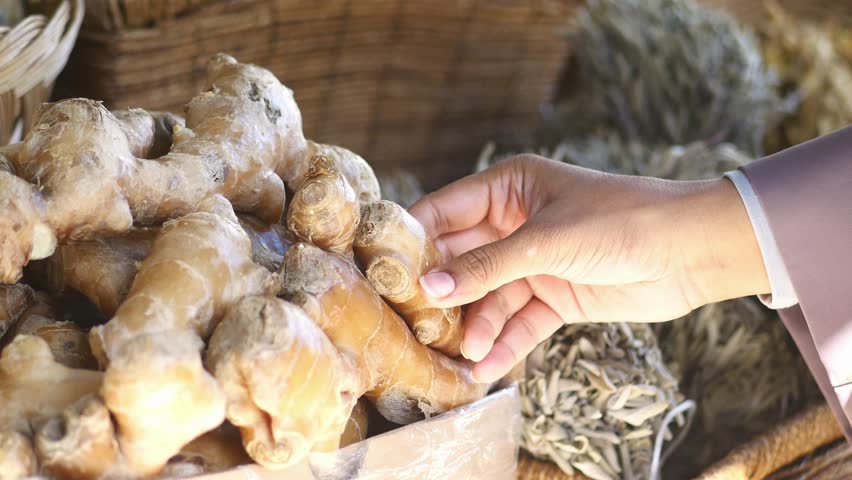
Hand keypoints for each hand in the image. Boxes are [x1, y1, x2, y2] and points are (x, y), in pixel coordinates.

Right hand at [409, 155, 768, 382]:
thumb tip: (430, 287)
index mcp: (509, 189)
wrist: (691, 251)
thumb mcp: (547, 241)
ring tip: (461, 352)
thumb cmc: (622, 220)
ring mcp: (534, 262)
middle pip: (462, 260)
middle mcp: (515, 224)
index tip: (385, 272)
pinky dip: (505, 343)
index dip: (415, 240)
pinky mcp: (554, 295)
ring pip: (489, 297)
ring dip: (475, 324)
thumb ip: (488, 267)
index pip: (446, 212)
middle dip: (443, 292)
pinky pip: (519, 321)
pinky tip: (487, 367)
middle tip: (414, 322)